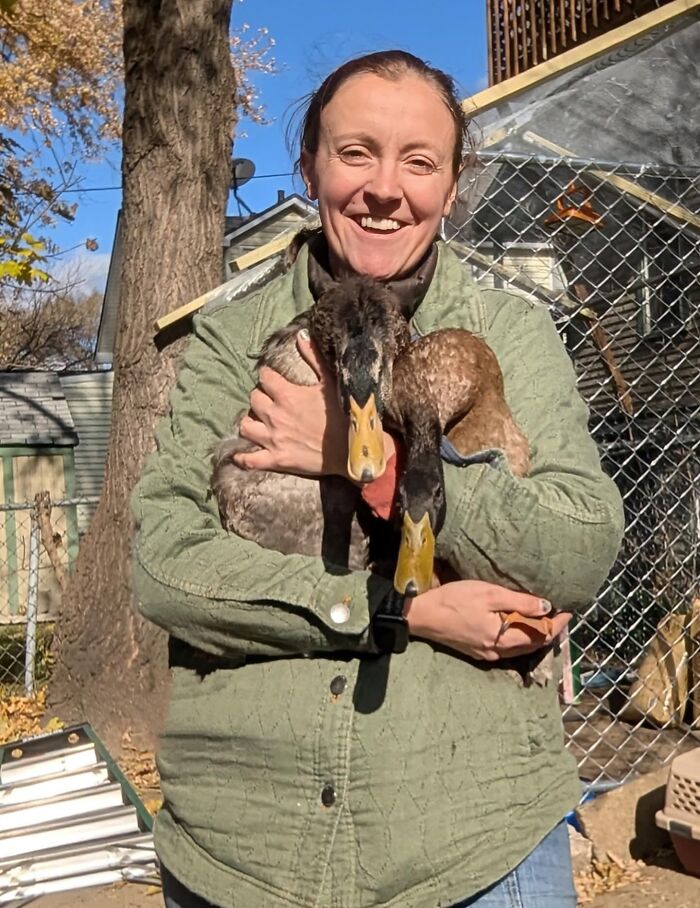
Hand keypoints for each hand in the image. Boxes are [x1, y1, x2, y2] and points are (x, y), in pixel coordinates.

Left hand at [233, 332, 347, 476]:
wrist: (353, 450)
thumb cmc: (344, 414)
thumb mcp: (330, 382)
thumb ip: (314, 357)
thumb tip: (300, 335)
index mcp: (287, 394)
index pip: (264, 377)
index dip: (268, 377)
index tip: (273, 380)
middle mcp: (275, 415)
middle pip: (253, 399)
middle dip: (260, 398)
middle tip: (270, 401)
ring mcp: (273, 439)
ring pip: (245, 426)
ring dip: (250, 422)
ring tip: (259, 422)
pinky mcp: (276, 460)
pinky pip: (250, 460)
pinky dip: (242, 457)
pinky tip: (240, 454)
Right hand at [405, 579, 571, 661]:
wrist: (422, 615)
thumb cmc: (454, 600)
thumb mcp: (488, 594)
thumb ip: (519, 601)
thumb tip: (547, 607)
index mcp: (502, 638)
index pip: (540, 636)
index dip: (556, 624)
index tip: (568, 612)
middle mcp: (496, 652)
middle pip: (531, 645)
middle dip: (547, 631)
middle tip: (558, 615)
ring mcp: (485, 654)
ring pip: (519, 648)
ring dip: (533, 635)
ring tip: (542, 619)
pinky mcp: (476, 651)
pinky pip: (505, 647)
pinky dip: (517, 637)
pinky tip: (517, 626)